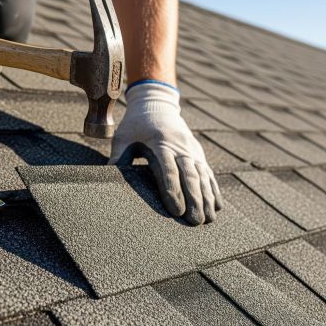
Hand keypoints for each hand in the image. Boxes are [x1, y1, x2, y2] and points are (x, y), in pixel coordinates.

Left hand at [109, 82, 222, 224]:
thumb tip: (107, 178)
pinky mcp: (199, 153)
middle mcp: (180, 147)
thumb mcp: (123, 137)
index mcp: (160, 143)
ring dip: (208, 198)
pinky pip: (209, 173)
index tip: (176, 210)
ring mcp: (192, 150)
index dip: (173, 190)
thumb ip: (118, 157)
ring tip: (209, 219)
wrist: (157, 104)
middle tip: (195, 221)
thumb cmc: (136, 124)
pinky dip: (214, 189)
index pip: (168, 169)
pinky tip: (218, 206)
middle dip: (195, 199)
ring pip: (203, 176)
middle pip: (190, 175)